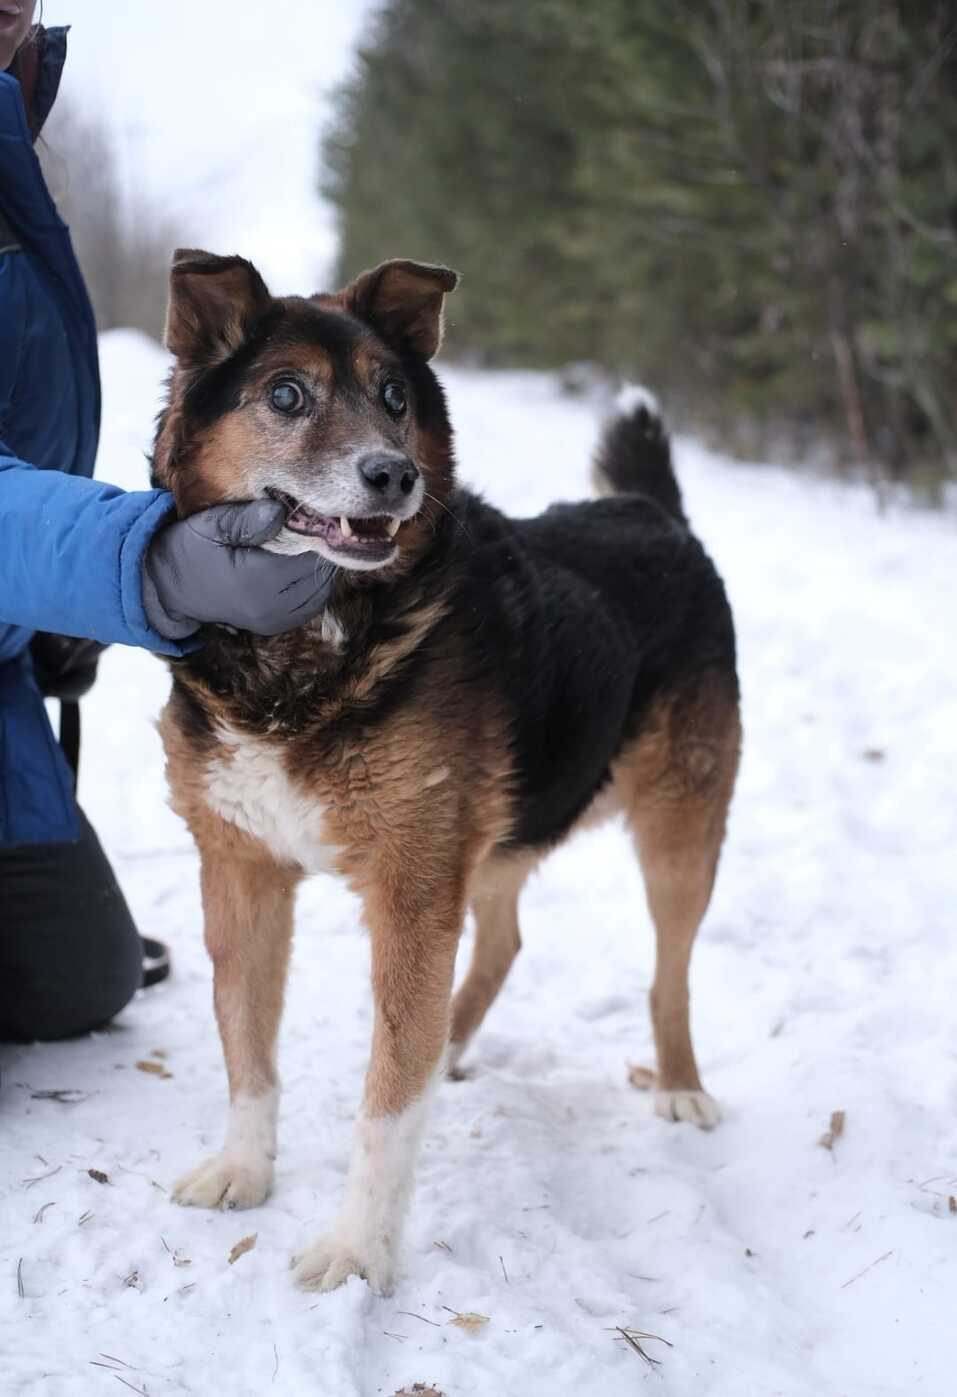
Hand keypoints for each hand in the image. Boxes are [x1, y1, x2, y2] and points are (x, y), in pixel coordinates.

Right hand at [142, 500, 335, 639]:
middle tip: (312, 526)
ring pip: (320, 590)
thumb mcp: (210, 525)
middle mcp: (269, 606)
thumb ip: (246, 518)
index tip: (308, 513)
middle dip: (318, 548)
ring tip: (306, 544)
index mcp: (256, 578)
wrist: (169, 589)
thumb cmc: (189, 549)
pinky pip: (311, 605)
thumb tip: (281, 512)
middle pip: (317, 572)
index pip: (307, 552)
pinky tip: (301, 566)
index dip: (313, 530)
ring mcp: (274, 620)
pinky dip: (314, 585)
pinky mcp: (275, 626)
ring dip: (317, 567)